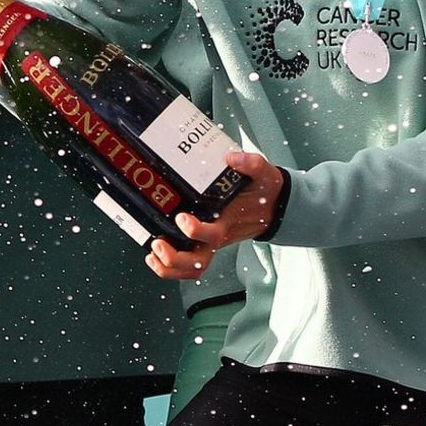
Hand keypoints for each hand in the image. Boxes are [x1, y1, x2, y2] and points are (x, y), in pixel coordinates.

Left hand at [146, 152, 285, 279]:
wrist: (273, 206)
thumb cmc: (264, 191)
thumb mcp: (263, 173)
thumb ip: (251, 164)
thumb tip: (232, 158)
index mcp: (228, 221)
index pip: (212, 235)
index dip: (195, 231)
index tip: (181, 217)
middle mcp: (218, 236)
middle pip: (198, 261)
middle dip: (175, 258)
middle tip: (159, 243)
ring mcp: (210, 243)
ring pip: (191, 268)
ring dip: (169, 267)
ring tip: (152, 253)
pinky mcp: (203, 242)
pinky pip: (188, 264)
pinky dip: (170, 266)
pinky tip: (155, 255)